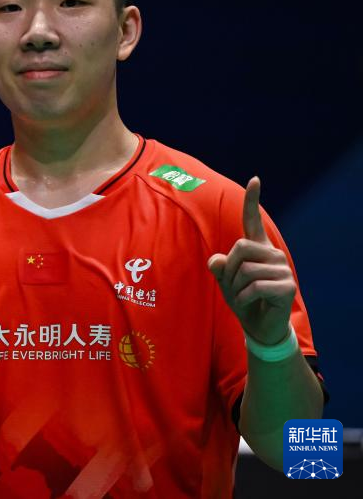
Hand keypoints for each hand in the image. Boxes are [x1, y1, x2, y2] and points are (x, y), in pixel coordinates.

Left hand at [207, 177, 295, 345]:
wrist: (259, 325)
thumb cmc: (242, 298)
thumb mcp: (225, 281)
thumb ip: (218, 267)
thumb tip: (216, 260)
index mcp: (257, 248)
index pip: (252, 221)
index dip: (252, 201)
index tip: (254, 179)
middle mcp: (272, 254)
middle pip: (239, 248)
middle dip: (228, 270)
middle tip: (233, 286)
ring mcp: (282, 269)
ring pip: (244, 270)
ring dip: (235, 288)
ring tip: (244, 297)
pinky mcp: (288, 286)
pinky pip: (254, 287)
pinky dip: (243, 299)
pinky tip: (251, 304)